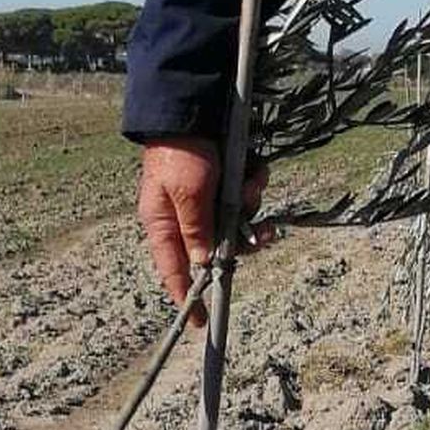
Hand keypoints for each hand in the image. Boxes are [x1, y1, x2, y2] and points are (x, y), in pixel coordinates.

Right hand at [137, 138, 270, 323]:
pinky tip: (255, 170)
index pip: (174, 271)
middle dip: (244, 240)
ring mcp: (206, 201)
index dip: (187, 296)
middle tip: (265, 233)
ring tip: (253, 185)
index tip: (198, 322)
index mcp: (164, 224)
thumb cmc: (181, 152)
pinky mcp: (223, 184)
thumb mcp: (188, 193)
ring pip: (237, 223)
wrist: (193, 108)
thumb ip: (197, 230)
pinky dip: (254, 185)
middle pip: (218, 249)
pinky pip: (246, 197)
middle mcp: (185, 217)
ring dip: (251, 207)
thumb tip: (204, 265)